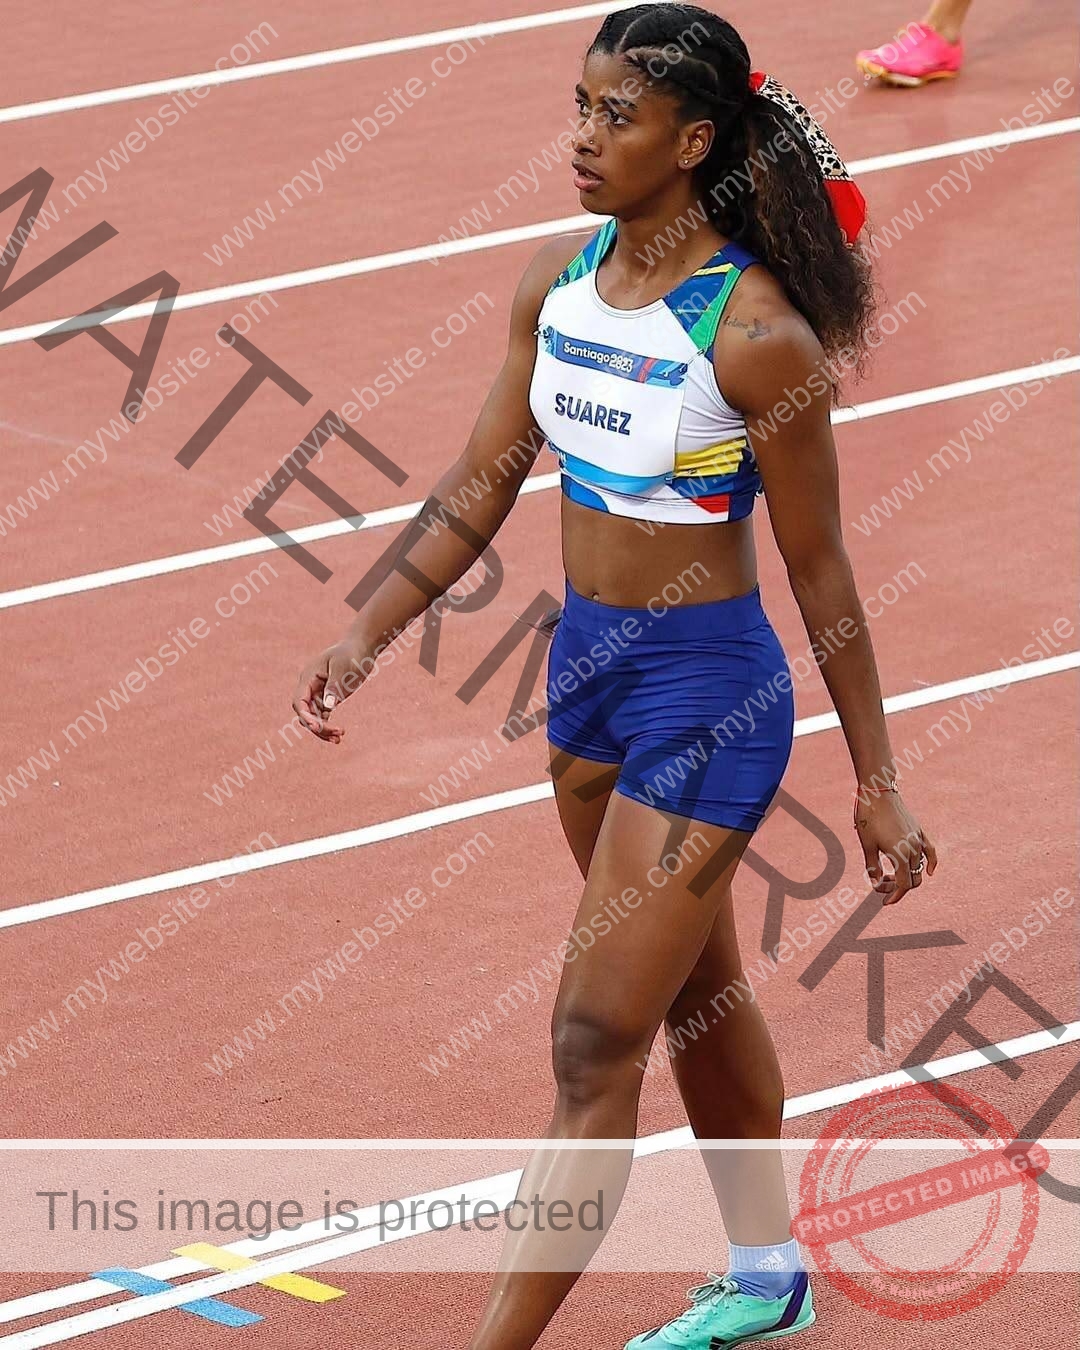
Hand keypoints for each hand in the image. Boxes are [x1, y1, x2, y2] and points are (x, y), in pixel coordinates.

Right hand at [291, 635, 379, 742]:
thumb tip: (327, 707)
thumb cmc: (352, 653)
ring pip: (314, 717)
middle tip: (336, 734)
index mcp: (308, 677)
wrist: (362, 647)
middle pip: (306, 713)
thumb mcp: (343, 668)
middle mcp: (310, 687)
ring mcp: (318, 693)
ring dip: (323, 730)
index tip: (317, 727)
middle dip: (317, 726)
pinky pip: (323, 716)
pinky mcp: (328, 698)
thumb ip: (334, 687)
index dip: (305, 716)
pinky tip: (339, 735)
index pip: (300, 701)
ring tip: (338, 738)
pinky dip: (328, 726)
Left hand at [854, 790, 937, 904]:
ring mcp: (918, 839)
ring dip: (908, 876)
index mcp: (899, 854)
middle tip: (881, 885)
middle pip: (913, 879)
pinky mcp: (919, 831)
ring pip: (919, 868)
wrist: (878, 792)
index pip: (904, 885)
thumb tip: (876, 884)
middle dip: (898, 887)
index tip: (885, 902)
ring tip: (890, 876)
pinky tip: (929, 872)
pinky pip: (930, 852)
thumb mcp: (867, 845)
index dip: (895, 896)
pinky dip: (931, 864)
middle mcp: (913, 849)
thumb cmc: (869, 818)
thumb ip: (872, 867)